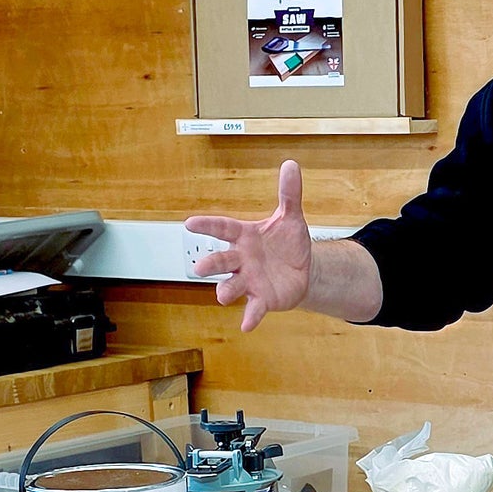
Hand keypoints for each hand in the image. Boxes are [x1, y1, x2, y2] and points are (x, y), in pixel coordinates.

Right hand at [185, 160, 312, 331]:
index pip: (223, 227)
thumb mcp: (291, 217)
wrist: (302, 270)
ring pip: (232, 285)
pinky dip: (250, 316)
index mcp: (244, 236)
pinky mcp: (262, 298)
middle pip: (221, 260)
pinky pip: (254, 308)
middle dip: (210, 263)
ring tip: (220, 296)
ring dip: (225, 290)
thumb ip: (289, 194)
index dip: (207, 225)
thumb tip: (291, 165)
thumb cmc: (287, 243)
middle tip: (199, 268)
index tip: (190, 223)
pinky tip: (246, 326)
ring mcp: (250, 280)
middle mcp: (242, 259)